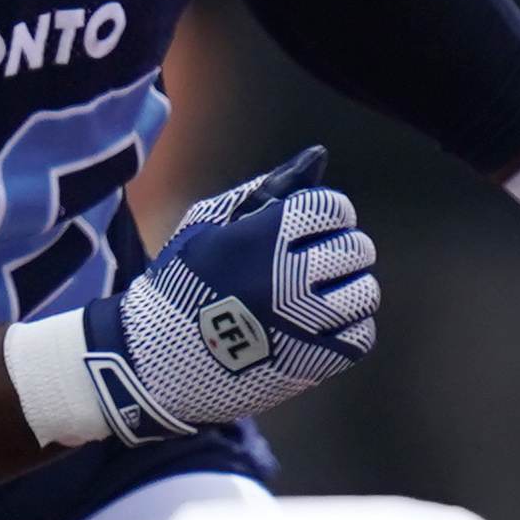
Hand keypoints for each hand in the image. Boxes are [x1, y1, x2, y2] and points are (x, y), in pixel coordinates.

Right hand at [40, 147, 378, 444]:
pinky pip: (361, 334)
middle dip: (338, 250)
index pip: (332, 208)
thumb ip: (268, 188)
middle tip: (310, 264)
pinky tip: (316, 326)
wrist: (155, 363)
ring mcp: (302, 326)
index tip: (304, 229)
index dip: (324, 214)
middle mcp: (286, 281)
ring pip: (365, 292)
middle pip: (355, 248)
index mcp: (260, 240)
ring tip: (313, 296)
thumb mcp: (209, 225)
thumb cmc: (184, 283)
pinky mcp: (311, 363)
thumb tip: (319, 156)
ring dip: (345, 290)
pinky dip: (347, 328)